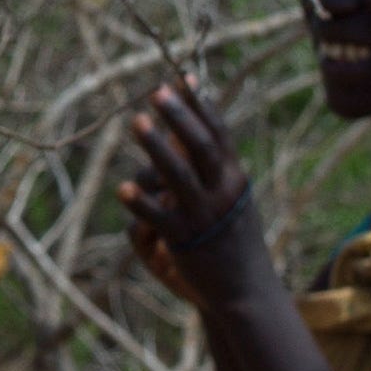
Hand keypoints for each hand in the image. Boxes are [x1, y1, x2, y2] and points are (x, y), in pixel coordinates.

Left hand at [119, 84, 265, 307]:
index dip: (200, 104)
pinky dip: (142, 204)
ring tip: (136, 122)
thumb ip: (213, 169)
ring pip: (179, 175)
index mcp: (235, 179)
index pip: (218, 133)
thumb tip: (186, 133)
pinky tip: (123, 190)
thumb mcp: (230, 201)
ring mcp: (205, 217)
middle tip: (156, 91)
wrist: (246, 293)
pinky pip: (161, 218)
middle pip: (201, 146)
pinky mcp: (187, 243)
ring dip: (157, 147)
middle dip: (179, 116)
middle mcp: (224, 193)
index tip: (182, 76)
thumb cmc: (232, 242)